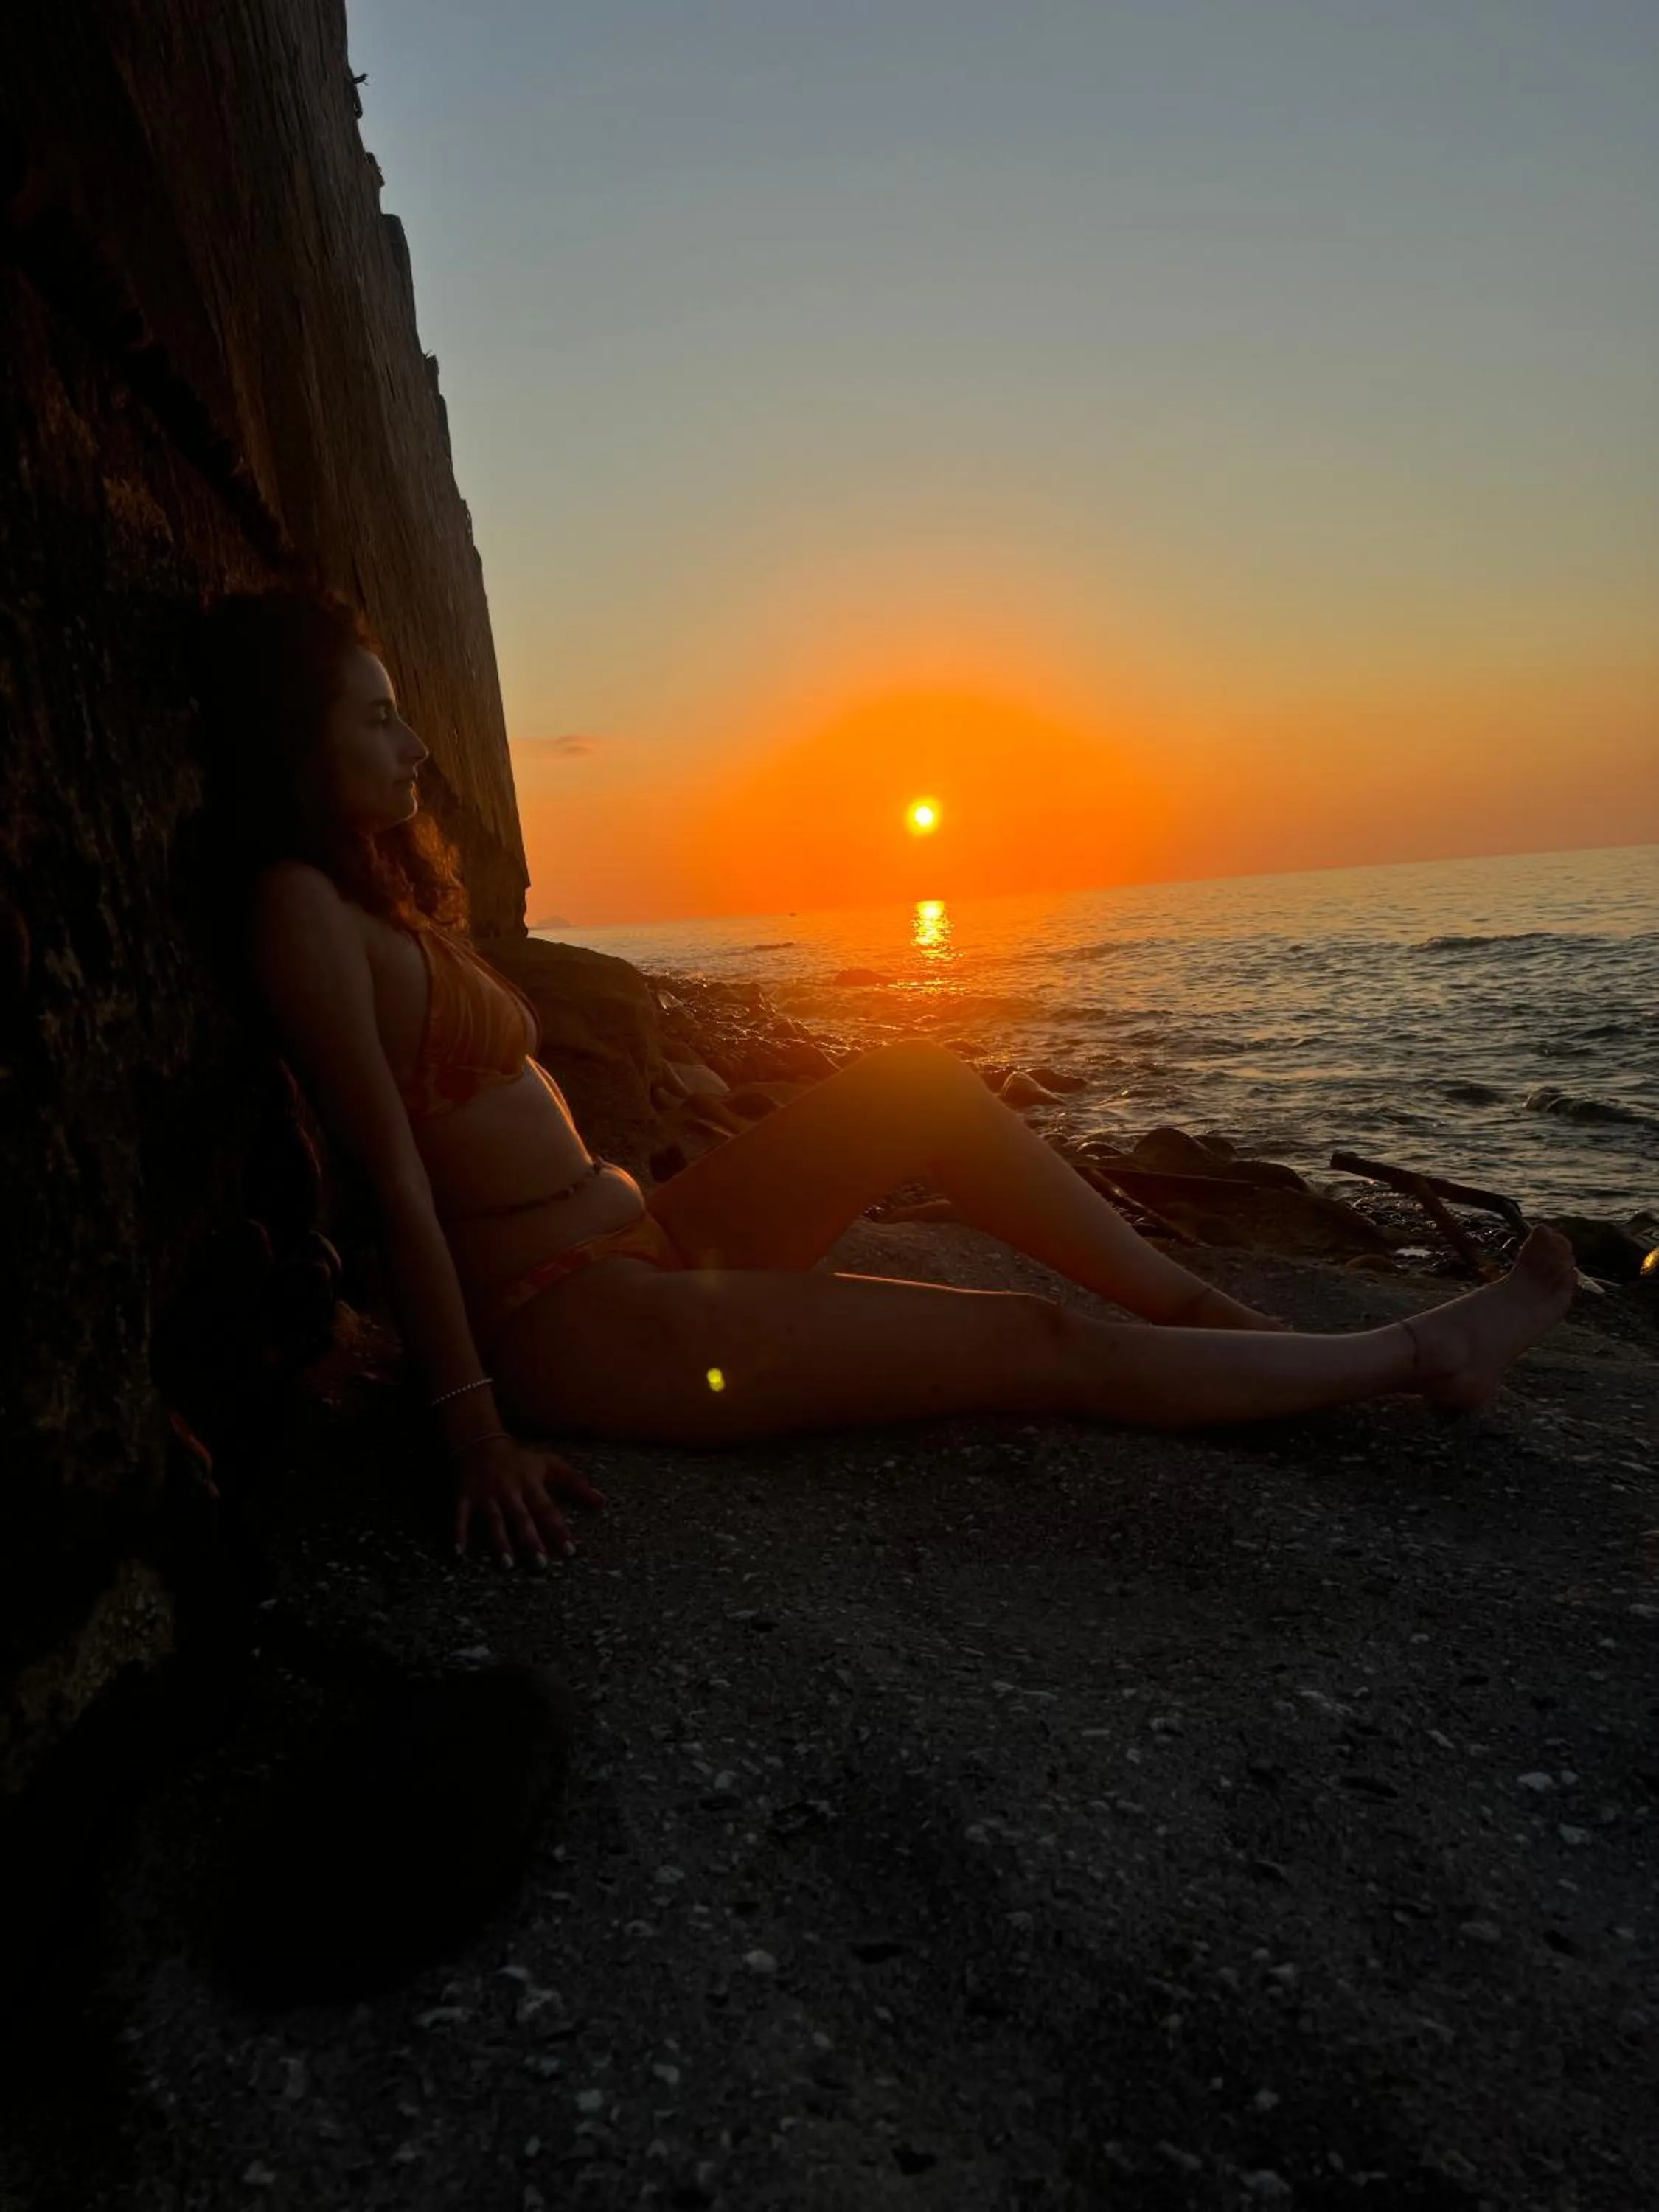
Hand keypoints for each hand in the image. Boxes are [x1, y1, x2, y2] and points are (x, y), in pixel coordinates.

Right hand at [452, 1432, 607, 1567]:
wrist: (480, 1440)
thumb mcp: (549, 1464)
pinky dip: (458, 1533)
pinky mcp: (465, 1495)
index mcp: (531, 1484)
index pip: (548, 1510)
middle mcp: (510, 1490)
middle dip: (531, 1541)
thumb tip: (602, 1502)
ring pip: (494, 1520)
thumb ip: (575, 1483)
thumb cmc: (519, 1457)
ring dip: (500, 1542)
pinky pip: (461, 1516)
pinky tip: (458, 1554)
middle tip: (541, 1565)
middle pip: (522, 1518)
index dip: (559, 1530)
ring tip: (507, 1565)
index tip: (570, 1551)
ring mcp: (486, 1494)